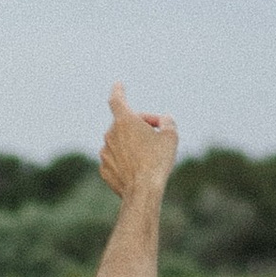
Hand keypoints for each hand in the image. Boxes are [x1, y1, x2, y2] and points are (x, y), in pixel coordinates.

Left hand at [99, 84, 178, 204]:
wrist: (143, 191)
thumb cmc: (158, 161)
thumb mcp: (171, 136)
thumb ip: (167, 122)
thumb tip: (162, 121)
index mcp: (124, 121)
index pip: (117, 99)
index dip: (118, 91)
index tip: (118, 85)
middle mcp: (110, 134)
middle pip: (124, 124)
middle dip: (139, 126)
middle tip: (157, 136)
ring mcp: (105, 153)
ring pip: (119, 143)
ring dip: (132, 145)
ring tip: (149, 158)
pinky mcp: (104, 169)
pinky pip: (116, 160)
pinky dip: (126, 162)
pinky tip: (138, 171)